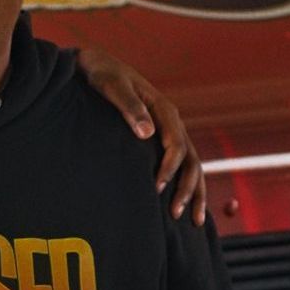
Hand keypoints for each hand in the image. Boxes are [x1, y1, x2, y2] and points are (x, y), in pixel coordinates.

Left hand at [74, 47, 207, 223]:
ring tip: (193, 222)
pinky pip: (181, 167)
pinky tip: (184, 209)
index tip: (156, 188)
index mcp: (163, 109)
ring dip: (194, 193)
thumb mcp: (112, 85)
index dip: (169, 168)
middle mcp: (172, 122)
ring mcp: (169, 133)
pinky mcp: (160, 142)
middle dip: (187, 189)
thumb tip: (147, 133)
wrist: (95, 67)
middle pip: (191, 160)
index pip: (175, 144)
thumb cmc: (101, 75)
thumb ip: (129, 107)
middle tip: (177, 214)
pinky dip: (186, 188)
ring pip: (192, 166)